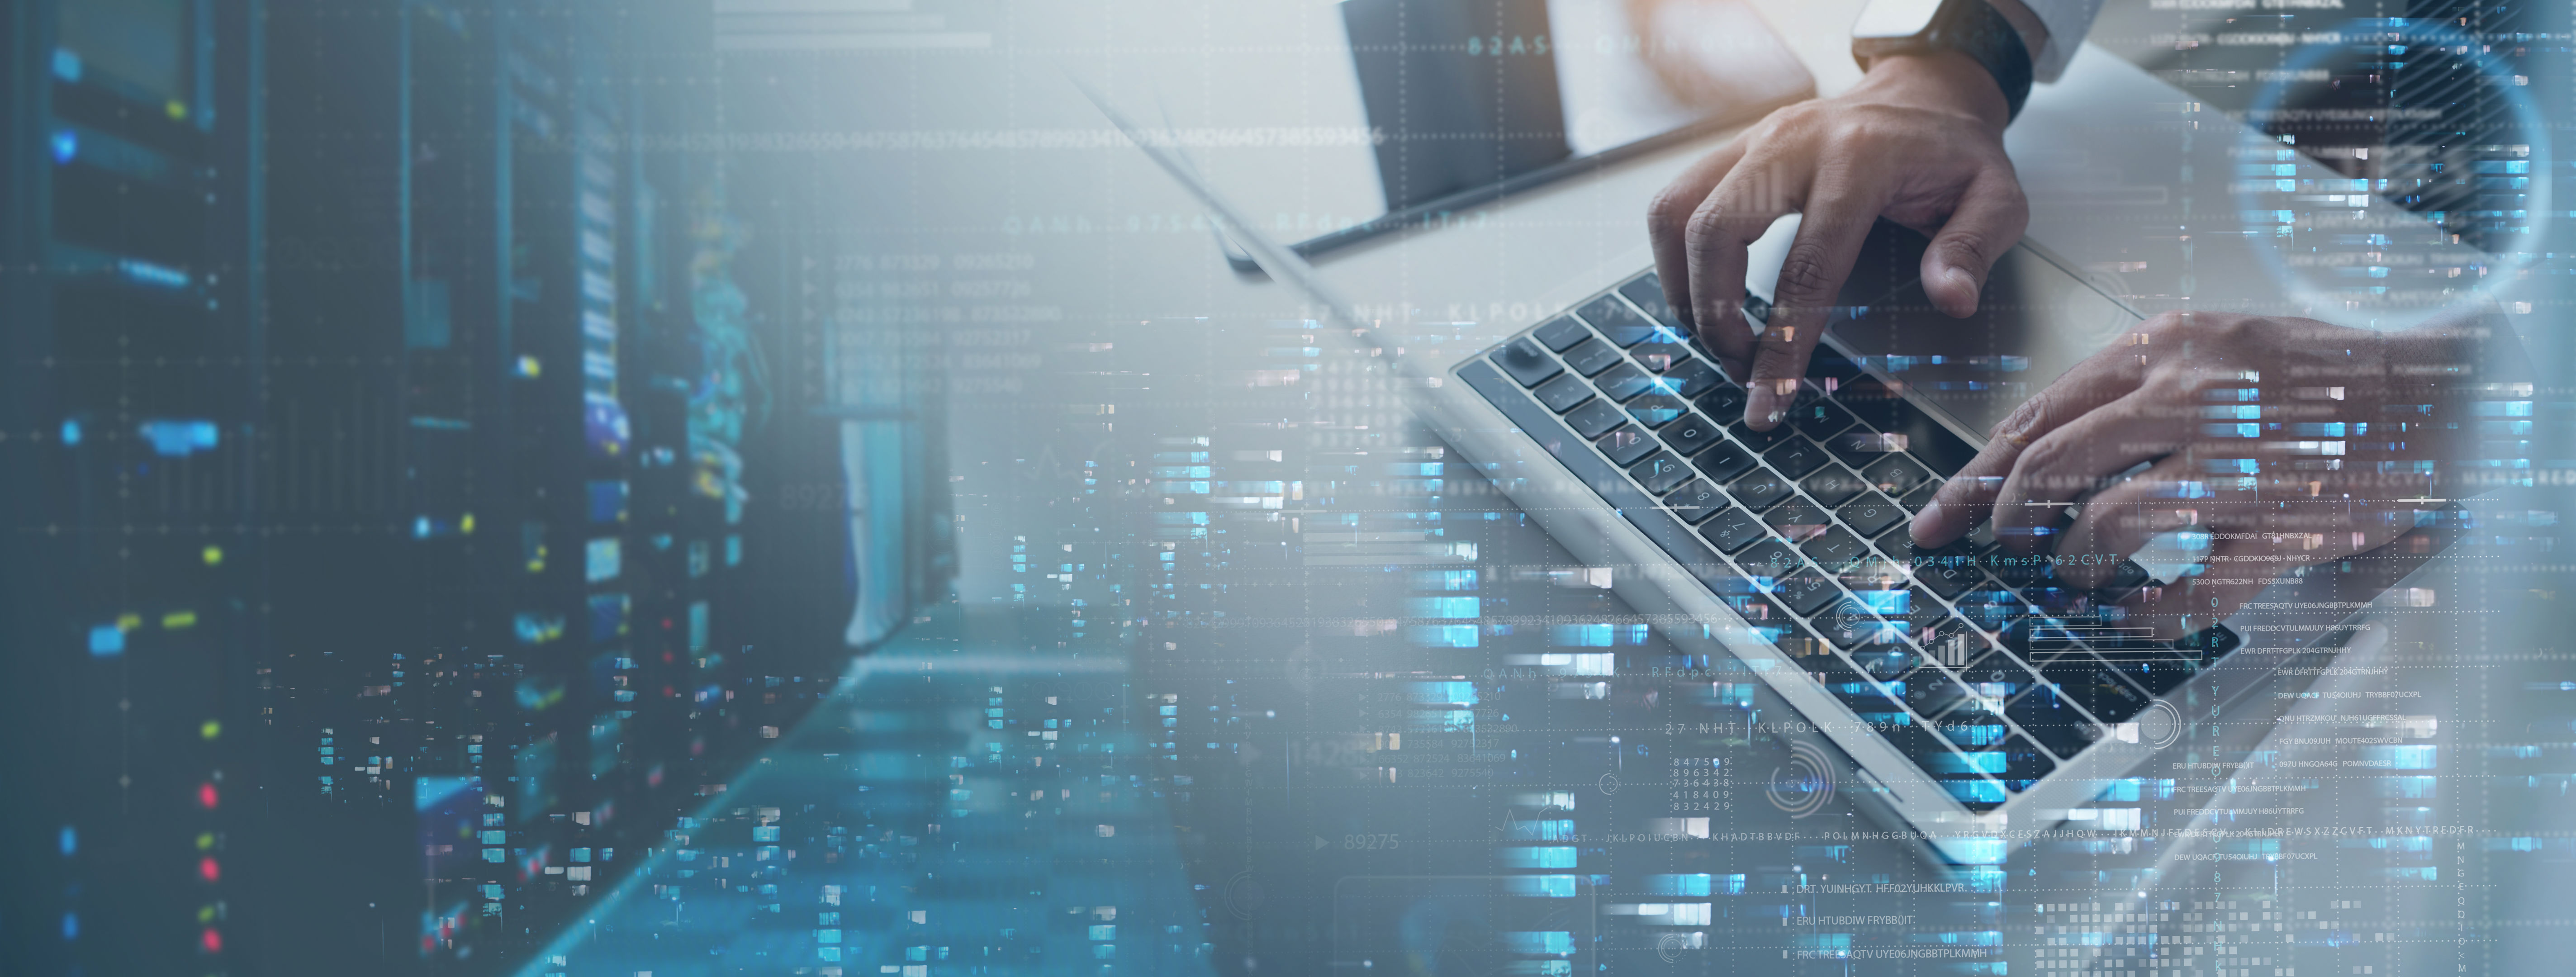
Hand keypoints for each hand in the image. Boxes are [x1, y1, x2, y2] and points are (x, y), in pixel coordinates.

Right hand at [1646, 49, 2025, 429]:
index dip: (1782, 344)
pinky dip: (1676, 260)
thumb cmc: (1952, 154)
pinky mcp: (1732, 149)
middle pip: (1714, 232)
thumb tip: (1950, 299)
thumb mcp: (1997, 195)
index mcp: (1859, 159)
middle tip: (1739, 367)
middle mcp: (1792, 142)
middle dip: (1713, 315)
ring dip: (1682, 288)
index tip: (1769, 401)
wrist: (1922, 96)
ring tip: (1717, 336)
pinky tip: (1704, 296)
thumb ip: (1974, 246)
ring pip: (1675, 212)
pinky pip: (1674, 202)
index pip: (1807, 266)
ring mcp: (1753, 140)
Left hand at [1908, 309, 2512, 637]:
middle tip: (1993, 550)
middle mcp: (2192, 399)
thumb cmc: (2323, 374)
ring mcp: (2237, 465)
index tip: (1940, 515)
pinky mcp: (2281, 526)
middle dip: (2003, 521)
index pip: (2037, 415)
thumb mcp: (2217, 347)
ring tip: (2072, 575)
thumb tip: (2044, 457)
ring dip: (2072, 563)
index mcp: (2168, 350)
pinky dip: (2151, 613)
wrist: (2440, 389)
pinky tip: (2137, 614)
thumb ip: (2136, 389)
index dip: (1976, 474)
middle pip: (2050, 467)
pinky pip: (2192, 589)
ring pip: (2106, 526)